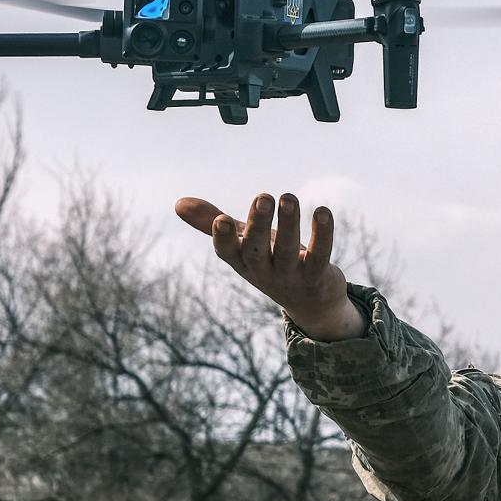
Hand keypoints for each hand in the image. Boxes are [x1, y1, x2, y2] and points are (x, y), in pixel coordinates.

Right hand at [174, 193, 363, 340]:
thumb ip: (212, 223)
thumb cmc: (271, 262)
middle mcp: (262, 270)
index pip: (227, 252)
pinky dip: (322, 235)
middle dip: (258, 224)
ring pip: (287, 250)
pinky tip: (322, 212)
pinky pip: (319, 256)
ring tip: (288, 197)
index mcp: (241, 260)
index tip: (222, 220)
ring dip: (288, 224)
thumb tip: (178, 203)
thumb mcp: (243, 243)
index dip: (223, 238)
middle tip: (264, 196)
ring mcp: (289, 276)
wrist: (311, 303)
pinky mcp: (316, 276)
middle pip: (256, 250)